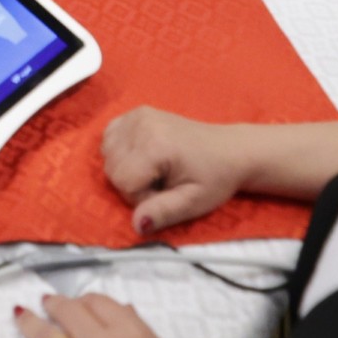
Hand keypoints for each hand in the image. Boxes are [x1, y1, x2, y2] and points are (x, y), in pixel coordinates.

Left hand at [15, 295, 219, 337]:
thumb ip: (141, 336)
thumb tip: (123, 313)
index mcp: (135, 335)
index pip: (98, 302)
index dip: (83, 300)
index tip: (76, 303)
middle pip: (68, 314)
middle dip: (53, 305)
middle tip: (45, 304)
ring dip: (31, 325)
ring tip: (22, 317)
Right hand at [101, 107, 256, 233]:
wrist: (230, 150)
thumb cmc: (215, 177)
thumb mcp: (193, 202)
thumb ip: (163, 213)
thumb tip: (136, 225)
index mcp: (157, 144)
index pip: (122, 181)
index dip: (141, 196)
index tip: (165, 194)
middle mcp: (142, 123)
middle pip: (112, 167)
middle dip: (132, 184)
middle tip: (161, 183)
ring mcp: (138, 115)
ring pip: (107, 152)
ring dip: (125, 167)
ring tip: (153, 170)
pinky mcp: (137, 112)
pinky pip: (110, 135)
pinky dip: (120, 150)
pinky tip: (142, 156)